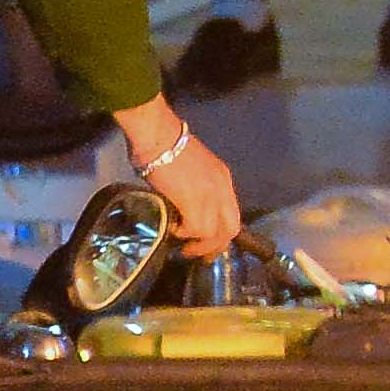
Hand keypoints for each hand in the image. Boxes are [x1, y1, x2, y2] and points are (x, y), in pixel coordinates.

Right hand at [114, 97, 244, 257]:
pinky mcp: (195, 201)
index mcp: (222, 178)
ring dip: (200, 245)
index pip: (232, 213)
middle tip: (201, 256)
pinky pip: (197, 229)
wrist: (157, 134)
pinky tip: (173, 230)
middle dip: (217, 246)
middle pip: (231, 228)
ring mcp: (211, 195)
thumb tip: (182, 206)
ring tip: (185, 248)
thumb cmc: (164, 146)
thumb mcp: (189, 168)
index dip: (223, 233)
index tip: (211, 244)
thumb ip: (192, 187)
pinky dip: (185, 234)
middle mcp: (222, 188)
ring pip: (216, 233)